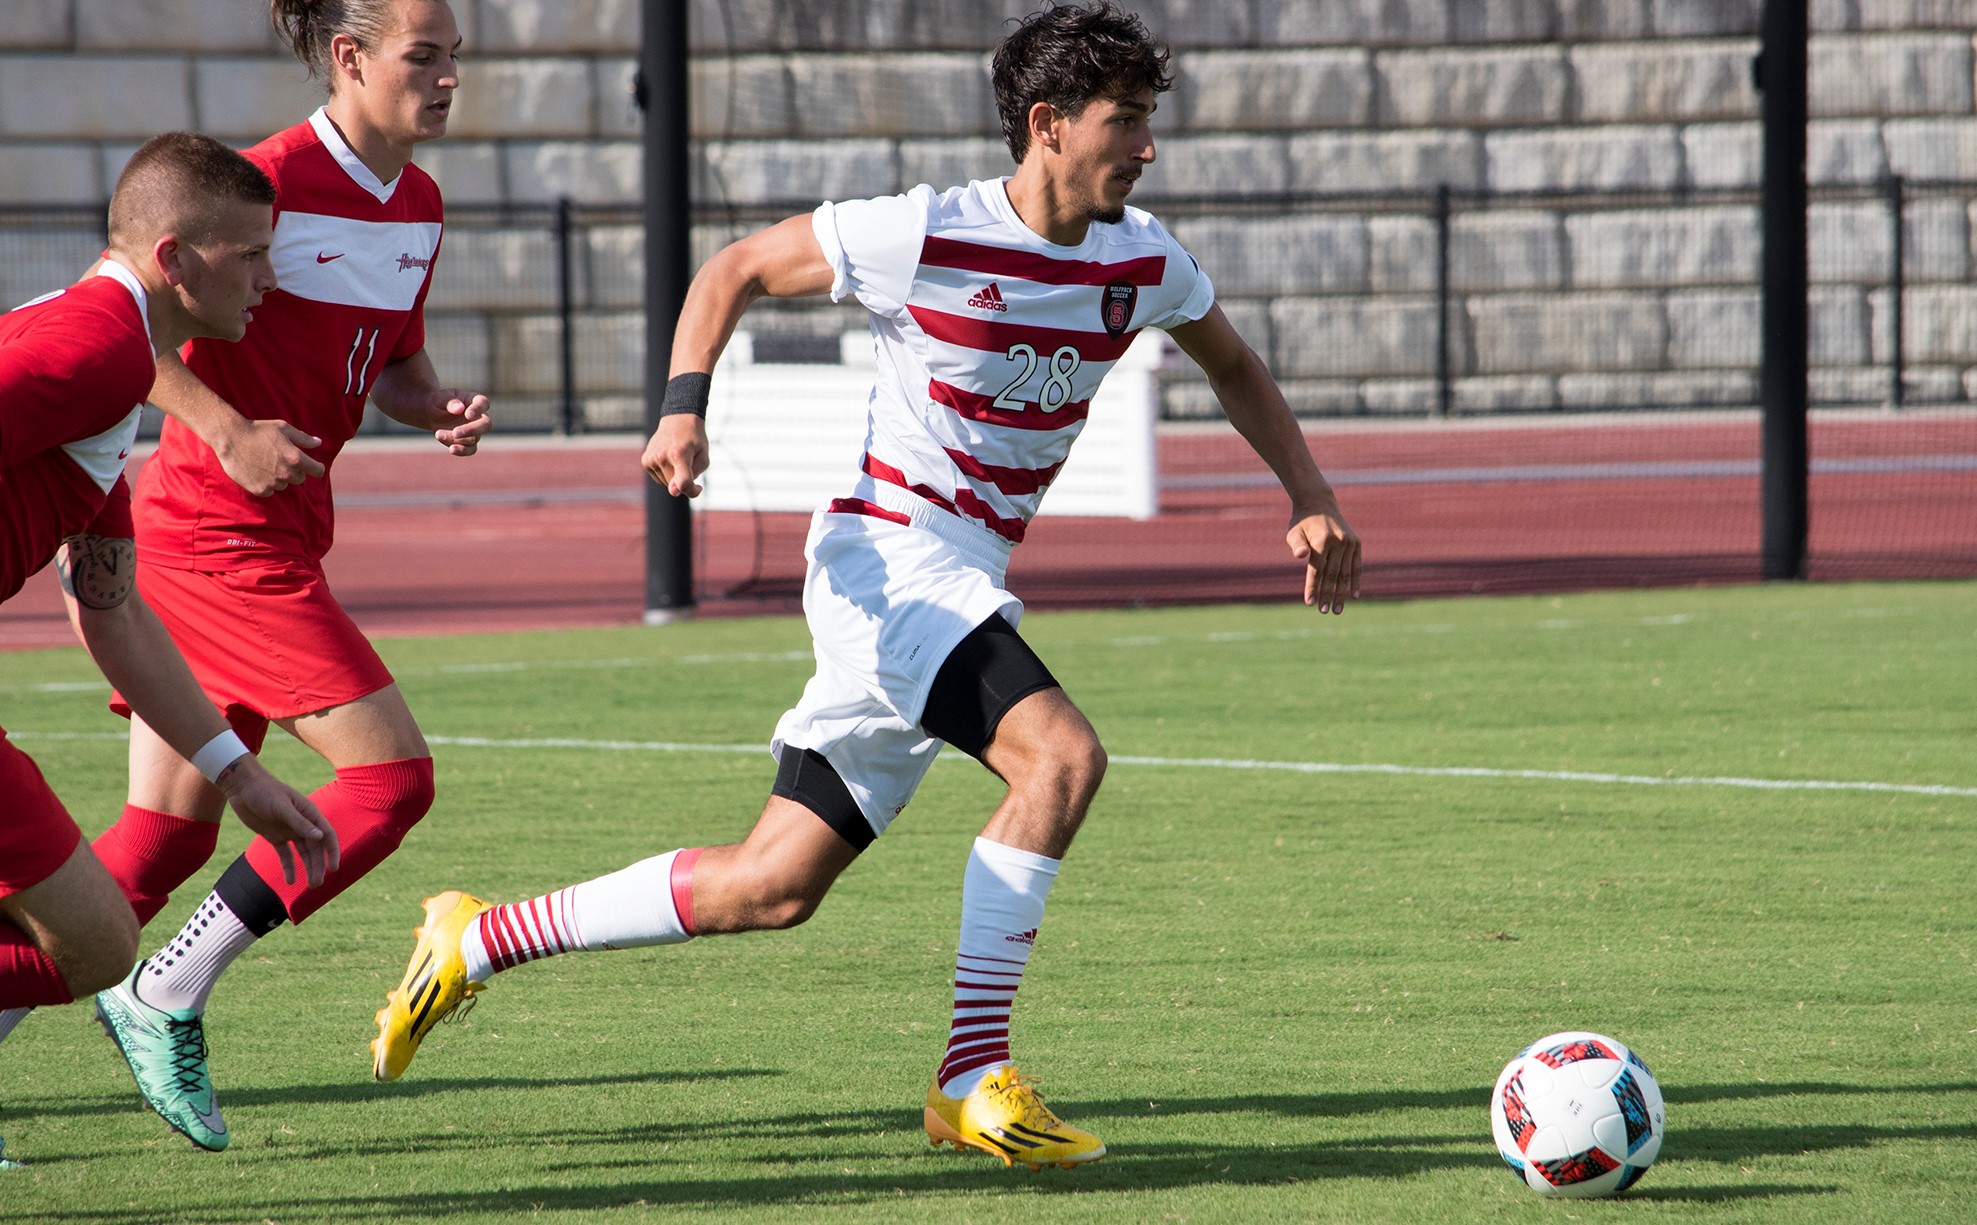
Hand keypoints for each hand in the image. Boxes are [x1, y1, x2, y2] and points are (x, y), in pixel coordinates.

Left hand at [214, 755, 340, 887]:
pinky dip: (289, 867)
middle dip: (318, 866)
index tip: (334, 868)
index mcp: (309, 813)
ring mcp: (289, 831)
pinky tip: (290, 880)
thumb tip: (320, 837)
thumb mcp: (281, 807)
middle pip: (315, 848)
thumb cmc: (264, 791)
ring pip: (303, 853)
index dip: (332, 852)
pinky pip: (285, 855)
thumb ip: (300, 822)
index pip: (327, 835)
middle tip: (317, 884)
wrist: (241, 787)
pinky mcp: (275, 836)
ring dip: (307, 868)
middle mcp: (303, 823)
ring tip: (310, 886)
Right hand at [215, 419, 323, 496]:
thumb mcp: (284, 428)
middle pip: (300, 478)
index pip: (317, 471)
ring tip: (266, 463)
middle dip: (295, 470)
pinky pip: (270, 491)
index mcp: (295, 458)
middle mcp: (286, 473)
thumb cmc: (258, 430)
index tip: (312, 465)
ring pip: (284, 485)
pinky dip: (266, 484)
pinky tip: (258, 471)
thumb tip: (319, 443)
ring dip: (279, 477)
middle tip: (280, 459)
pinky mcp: (259, 489)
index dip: (316, 467)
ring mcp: (272, 483)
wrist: (230, 437)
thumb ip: (303, 438)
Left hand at [432, 391, 490, 455]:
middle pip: (485, 425)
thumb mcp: (440, 398)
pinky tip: (452, 449)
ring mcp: (475, 431)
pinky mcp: (467, 442)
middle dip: (472, 430)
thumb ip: (450, 402)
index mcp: (474, 401)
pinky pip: (470, 450)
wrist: (432, 413)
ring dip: (456, 439)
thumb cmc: (439, 402)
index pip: (483, 403)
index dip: (478, 409)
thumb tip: (460, 408)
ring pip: (473, 439)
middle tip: (456, 432)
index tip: (468, 414)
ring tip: (438, 434)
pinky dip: (462, 451)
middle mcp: (478, 417)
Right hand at [643, 415, 707, 496]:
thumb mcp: (703, 456)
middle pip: (675, 486)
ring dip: (674, 476)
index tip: (699, 487)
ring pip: (666, 483)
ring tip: (677, 458)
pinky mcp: (645, 461)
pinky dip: (666, 473)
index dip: (692, 491)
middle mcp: (662, 457)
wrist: (678, 419)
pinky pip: (658, 478)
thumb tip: (673, 491)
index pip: (683, 483)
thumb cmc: (694, 439)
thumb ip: (693, 475)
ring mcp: (651, 459)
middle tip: (689, 463)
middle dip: (684, 480)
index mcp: (679, 455)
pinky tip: (669, 459)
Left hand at [1287, 505, 1360, 612]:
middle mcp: (1338, 542)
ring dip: (1341, 593)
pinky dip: (1356, 581)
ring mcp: (1349, 543)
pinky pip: (1357, 566)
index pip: (1316, 570)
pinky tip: (1354, 596)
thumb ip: (1296, 545)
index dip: (1313, 588)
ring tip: (1337, 610)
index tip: (1309, 603)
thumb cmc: (1302, 521)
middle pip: (1333, 575)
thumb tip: (1299, 555)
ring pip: (1346, 573)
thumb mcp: (1293, 532)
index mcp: (1322, 540)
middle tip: (1324, 611)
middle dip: (1328, 595)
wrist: (1319, 503)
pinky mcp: (1356, 543)